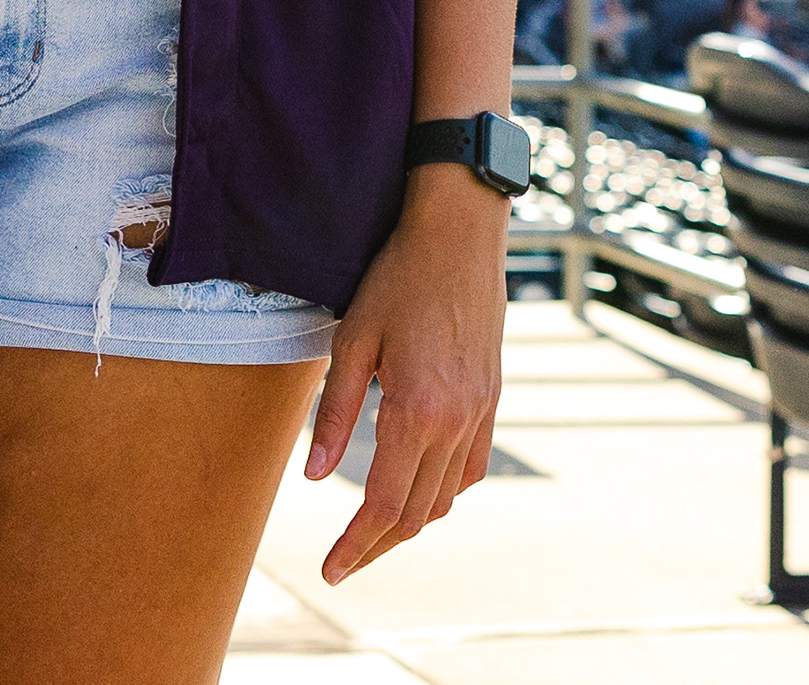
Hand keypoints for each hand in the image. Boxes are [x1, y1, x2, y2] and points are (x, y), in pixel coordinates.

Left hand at [305, 176, 505, 583]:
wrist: (460, 236)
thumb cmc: (397, 278)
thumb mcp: (352, 341)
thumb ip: (333, 414)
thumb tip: (317, 478)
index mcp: (417, 412)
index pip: (384, 506)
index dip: (355, 546)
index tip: (330, 571)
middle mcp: (456, 422)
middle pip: (416, 514)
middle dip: (377, 547)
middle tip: (343, 564)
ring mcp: (480, 413)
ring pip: (446, 497)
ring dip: (410, 524)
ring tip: (373, 534)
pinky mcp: (492, 399)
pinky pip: (471, 469)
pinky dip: (444, 493)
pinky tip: (419, 490)